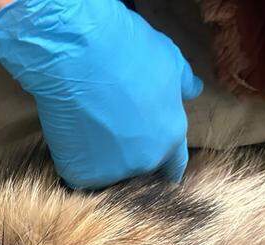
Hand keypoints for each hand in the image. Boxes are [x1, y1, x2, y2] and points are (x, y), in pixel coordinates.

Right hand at [0, 0, 201, 188]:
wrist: (76, 52)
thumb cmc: (126, 49)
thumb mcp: (169, 59)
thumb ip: (183, 82)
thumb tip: (194, 89)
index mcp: (171, 137)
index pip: (174, 168)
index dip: (164, 166)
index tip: (154, 167)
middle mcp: (145, 160)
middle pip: (140, 173)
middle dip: (130, 160)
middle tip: (112, 139)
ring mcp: (112, 171)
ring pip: (108, 176)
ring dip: (101, 163)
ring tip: (89, 135)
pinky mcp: (79, 173)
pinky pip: (78, 174)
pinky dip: (74, 160)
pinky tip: (70, 138)